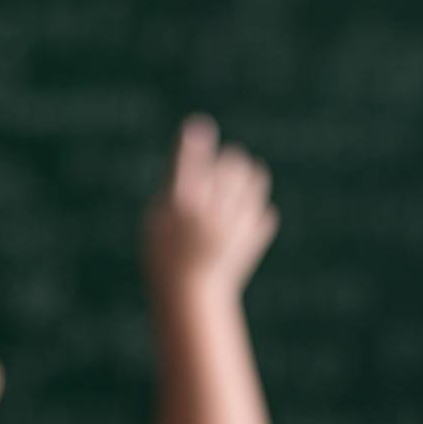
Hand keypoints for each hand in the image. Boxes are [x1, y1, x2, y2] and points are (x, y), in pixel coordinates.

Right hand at [145, 116, 278, 297]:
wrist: (191, 296)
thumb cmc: (165, 253)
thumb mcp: (158, 219)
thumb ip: (177, 184)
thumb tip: (198, 146)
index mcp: (180, 207)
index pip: (188, 165)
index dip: (193, 144)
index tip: (199, 127)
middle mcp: (210, 213)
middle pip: (231, 163)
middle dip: (227, 161)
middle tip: (220, 168)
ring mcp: (235, 225)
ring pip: (255, 178)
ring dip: (246, 176)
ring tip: (234, 186)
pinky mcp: (254, 235)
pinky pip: (263, 209)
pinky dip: (253, 210)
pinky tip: (238, 221)